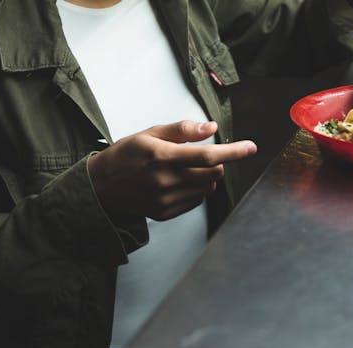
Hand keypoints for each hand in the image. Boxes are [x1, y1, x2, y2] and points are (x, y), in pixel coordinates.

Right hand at [87, 121, 256, 220]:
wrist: (101, 185)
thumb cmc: (126, 155)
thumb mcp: (150, 133)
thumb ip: (183, 130)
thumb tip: (211, 128)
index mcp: (161, 156)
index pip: (207, 156)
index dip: (233, 151)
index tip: (251, 147)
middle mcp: (164, 181)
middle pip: (213, 174)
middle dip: (217, 163)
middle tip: (202, 156)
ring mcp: (165, 200)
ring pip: (207, 189)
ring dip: (207, 177)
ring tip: (187, 169)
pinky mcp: (165, 213)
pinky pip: (196, 201)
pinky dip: (196, 190)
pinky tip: (178, 183)